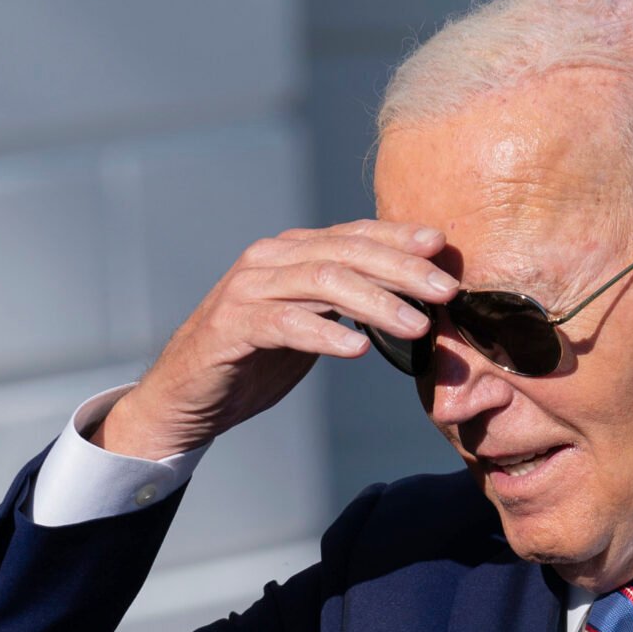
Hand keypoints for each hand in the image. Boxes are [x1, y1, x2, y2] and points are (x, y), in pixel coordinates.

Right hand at [95, 220, 455, 461]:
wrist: (186, 397)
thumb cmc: (254, 361)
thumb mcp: (311, 326)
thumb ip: (348, 305)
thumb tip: (413, 301)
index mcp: (291, 252)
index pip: (354, 234)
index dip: (399, 237)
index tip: (442, 247)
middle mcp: (270, 259)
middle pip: (346, 253)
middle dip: (402, 270)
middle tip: (446, 290)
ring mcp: (247, 290)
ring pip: (321, 282)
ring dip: (375, 302)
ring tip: (416, 326)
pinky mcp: (231, 326)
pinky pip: (285, 324)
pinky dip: (323, 334)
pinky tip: (357, 349)